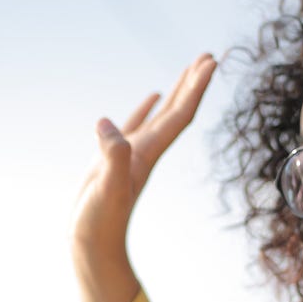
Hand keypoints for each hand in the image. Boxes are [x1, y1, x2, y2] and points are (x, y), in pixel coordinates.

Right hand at [71, 53, 216, 301]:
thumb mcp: (105, 188)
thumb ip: (111, 156)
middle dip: (193, 83)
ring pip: (160, 116)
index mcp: (147, 154)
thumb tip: (106, 123)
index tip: (211, 61)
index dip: (195, 88)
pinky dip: (145, 108)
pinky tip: (152, 96)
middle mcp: (146, 151)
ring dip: (176, 92)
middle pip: (177, 112)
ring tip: (188, 69)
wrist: (91, 246)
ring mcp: (131, 154)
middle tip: (209, 55)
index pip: (179, 116)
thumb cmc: (99, 222)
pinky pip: (135, 125)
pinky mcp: (114, 158)